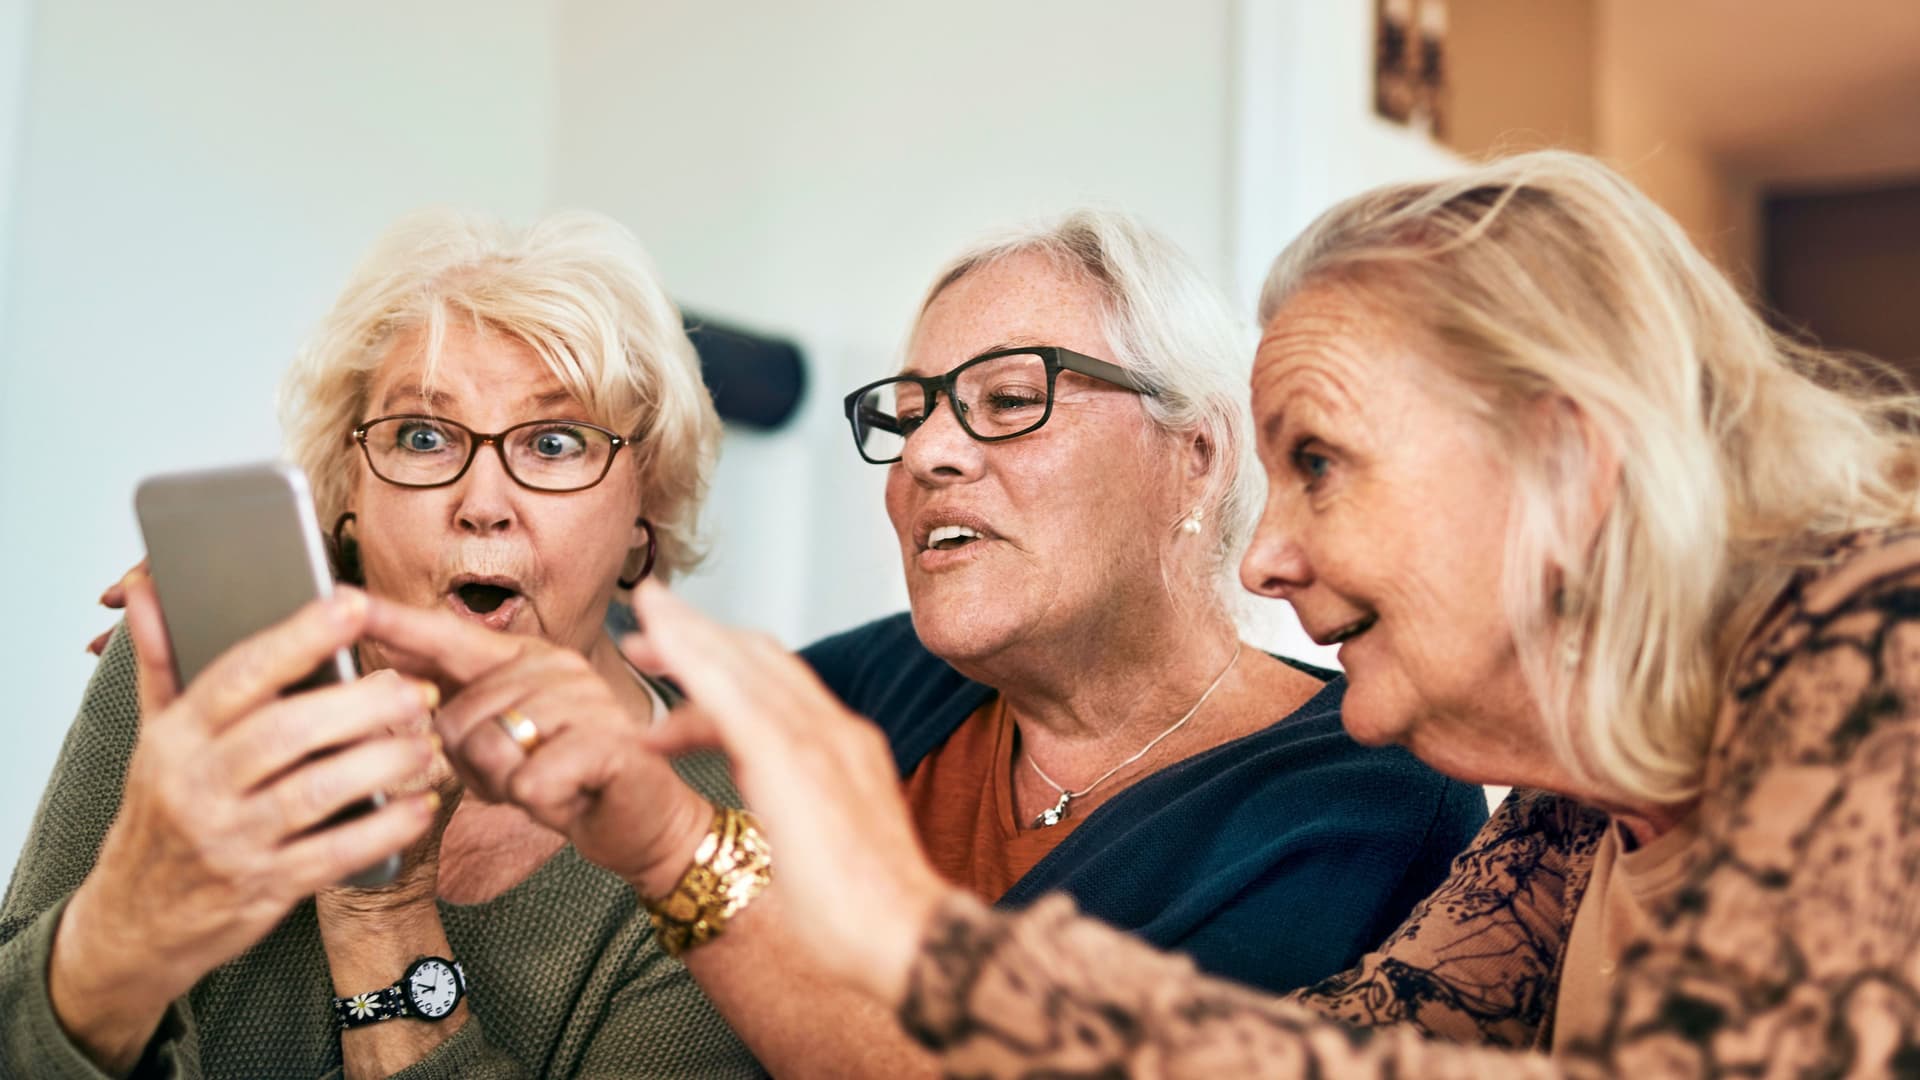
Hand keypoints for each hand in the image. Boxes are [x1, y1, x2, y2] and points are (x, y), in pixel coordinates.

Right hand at [52, 572, 439, 1067]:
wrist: (132, 922)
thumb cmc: (160, 818)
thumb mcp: (154, 740)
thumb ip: (163, 663)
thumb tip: (148, 589)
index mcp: (177, 739)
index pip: (239, 675)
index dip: (299, 637)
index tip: (352, 604)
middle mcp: (199, 786)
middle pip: (287, 731)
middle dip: (361, 704)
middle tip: (417, 689)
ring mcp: (231, 840)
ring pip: (316, 791)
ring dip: (382, 763)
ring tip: (427, 745)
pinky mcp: (263, 888)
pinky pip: (333, 854)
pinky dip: (383, 829)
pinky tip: (419, 806)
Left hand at [359, 597, 711, 896]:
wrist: (642, 821)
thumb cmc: (568, 777)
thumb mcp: (503, 741)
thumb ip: (459, 709)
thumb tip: (398, 678)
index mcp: (526, 659)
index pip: (449, 636)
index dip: (395, 622)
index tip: (343, 600)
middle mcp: (556, 667)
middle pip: (456, 716)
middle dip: (470, 764)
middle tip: (516, 773)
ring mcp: (587, 702)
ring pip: (491, 747)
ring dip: (506, 784)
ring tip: (543, 782)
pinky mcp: (610, 743)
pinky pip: (531, 777)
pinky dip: (539, 800)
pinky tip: (566, 795)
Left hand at [620, 581, 955, 1002]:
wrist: (903, 936)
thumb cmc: (864, 913)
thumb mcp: (829, 844)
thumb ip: (808, 811)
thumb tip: (781, 811)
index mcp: (846, 749)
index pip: (783, 686)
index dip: (730, 665)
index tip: (686, 660)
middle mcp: (836, 730)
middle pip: (762, 660)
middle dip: (701, 638)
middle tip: (646, 624)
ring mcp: (818, 738)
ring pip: (742, 666)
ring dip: (687, 638)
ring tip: (637, 633)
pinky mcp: (790, 757)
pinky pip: (731, 693)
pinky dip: (692, 659)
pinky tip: (657, 648)